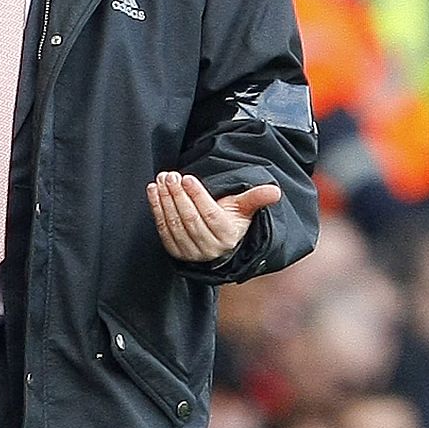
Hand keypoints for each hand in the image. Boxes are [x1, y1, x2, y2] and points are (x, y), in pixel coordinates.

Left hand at [146, 171, 280, 262]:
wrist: (219, 243)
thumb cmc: (231, 219)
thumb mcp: (244, 208)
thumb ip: (256, 198)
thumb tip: (275, 191)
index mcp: (227, 235)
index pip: (210, 214)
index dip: (197, 196)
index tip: (187, 179)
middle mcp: (209, 247)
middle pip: (189, 218)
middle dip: (178, 195)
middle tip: (170, 175)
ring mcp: (191, 252)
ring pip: (175, 224)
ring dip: (164, 200)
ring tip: (162, 180)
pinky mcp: (176, 251)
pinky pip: (163, 229)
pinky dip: (156, 209)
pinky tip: (153, 192)